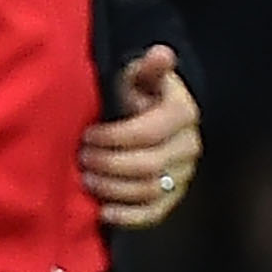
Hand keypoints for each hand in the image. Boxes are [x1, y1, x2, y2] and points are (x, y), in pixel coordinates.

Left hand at [82, 44, 200, 229]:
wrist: (154, 117)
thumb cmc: (140, 94)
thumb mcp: (141, 76)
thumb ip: (148, 68)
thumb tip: (160, 53)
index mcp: (183, 114)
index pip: (147, 133)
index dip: (113, 137)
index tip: (88, 135)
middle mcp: (189, 147)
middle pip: (147, 165)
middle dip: (108, 164)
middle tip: (81, 158)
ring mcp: (183, 175)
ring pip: (148, 191)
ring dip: (112, 188)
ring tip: (86, 179)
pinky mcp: (173, 198)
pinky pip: (153, 214)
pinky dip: (126, 217)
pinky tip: (102, 211)